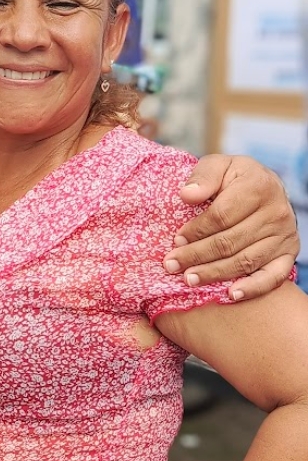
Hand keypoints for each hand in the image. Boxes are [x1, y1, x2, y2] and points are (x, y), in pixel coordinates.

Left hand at [162, 154, 297, 300]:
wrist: (265, 188)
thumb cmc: (234, 179)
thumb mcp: (219, 166)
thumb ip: (203, 176)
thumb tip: (187, 195)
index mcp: (258, 185)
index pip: (222, 215)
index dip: (196, 230)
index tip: (176, 240)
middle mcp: (276, 212)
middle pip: (230, 241)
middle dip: (197, 255)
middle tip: (172, 265)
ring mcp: (284, 235)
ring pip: (245, 261)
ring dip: (215, 273)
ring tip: (189, 279)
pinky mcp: (288, 253)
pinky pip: (273, 276)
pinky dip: (253, 288)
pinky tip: (232, 295)